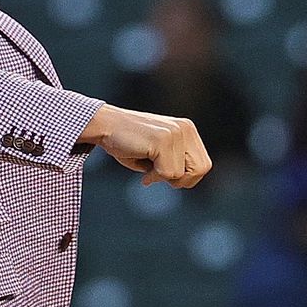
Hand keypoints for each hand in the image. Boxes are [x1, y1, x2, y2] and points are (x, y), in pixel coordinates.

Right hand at [80, 104, 211, 187]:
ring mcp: (175, 133)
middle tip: (157, 175)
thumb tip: (184, 181)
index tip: (163, 173)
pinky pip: (168, 173)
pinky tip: (141, 166)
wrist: (103, 126)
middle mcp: (185, 128)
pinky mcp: (163, 140)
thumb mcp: (157, 152)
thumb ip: (175, 162)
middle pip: (201, 169)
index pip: (202, 165)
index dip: (185, 177)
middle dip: (180, 180)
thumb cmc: (126, 142)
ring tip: (147, 166)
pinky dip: (153, 177)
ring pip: (184, 174)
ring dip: (163, 177)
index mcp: (186, 129)